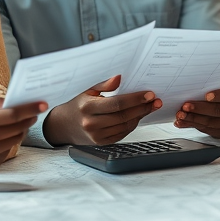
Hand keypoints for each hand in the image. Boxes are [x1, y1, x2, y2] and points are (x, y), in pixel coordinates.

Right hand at [0, 96, 45, 171]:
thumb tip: (13, 101)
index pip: (12, 114)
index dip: (30, 109)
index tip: (43, 104)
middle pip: (18, 127)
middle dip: (29, 119)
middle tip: (33, 114)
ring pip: (16, 140)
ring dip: (21, 131)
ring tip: (18, 125)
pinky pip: (8, 151)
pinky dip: (9, 143)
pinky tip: (3, 138)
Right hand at [42, 75, 160, 145]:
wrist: (64, 125)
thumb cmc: (78, 105)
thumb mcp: (87, 91)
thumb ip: (104, 84)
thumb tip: (119, 77)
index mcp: (88, 108)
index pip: (117, 103)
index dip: (135, 99)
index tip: (149, 94)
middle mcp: (91, 123)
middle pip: (123, 116)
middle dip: (143, 108)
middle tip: (156, 101)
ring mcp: (96, 136)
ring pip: (125, 126)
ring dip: (140, 116)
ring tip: (150, 107)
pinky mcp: (102, 143)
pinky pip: (122, 133)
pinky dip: (132, 124)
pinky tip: (138, 116)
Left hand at [175, 81, 219, 138]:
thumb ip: (216, 85)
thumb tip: (196, 86)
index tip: (207, 95)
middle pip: (219, 111)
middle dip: (200, 108)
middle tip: (186, 106)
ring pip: (211, 122)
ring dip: (193, 119)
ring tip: (181, 115)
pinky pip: (206, 130)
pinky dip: (192, 125)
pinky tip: (183, 122)